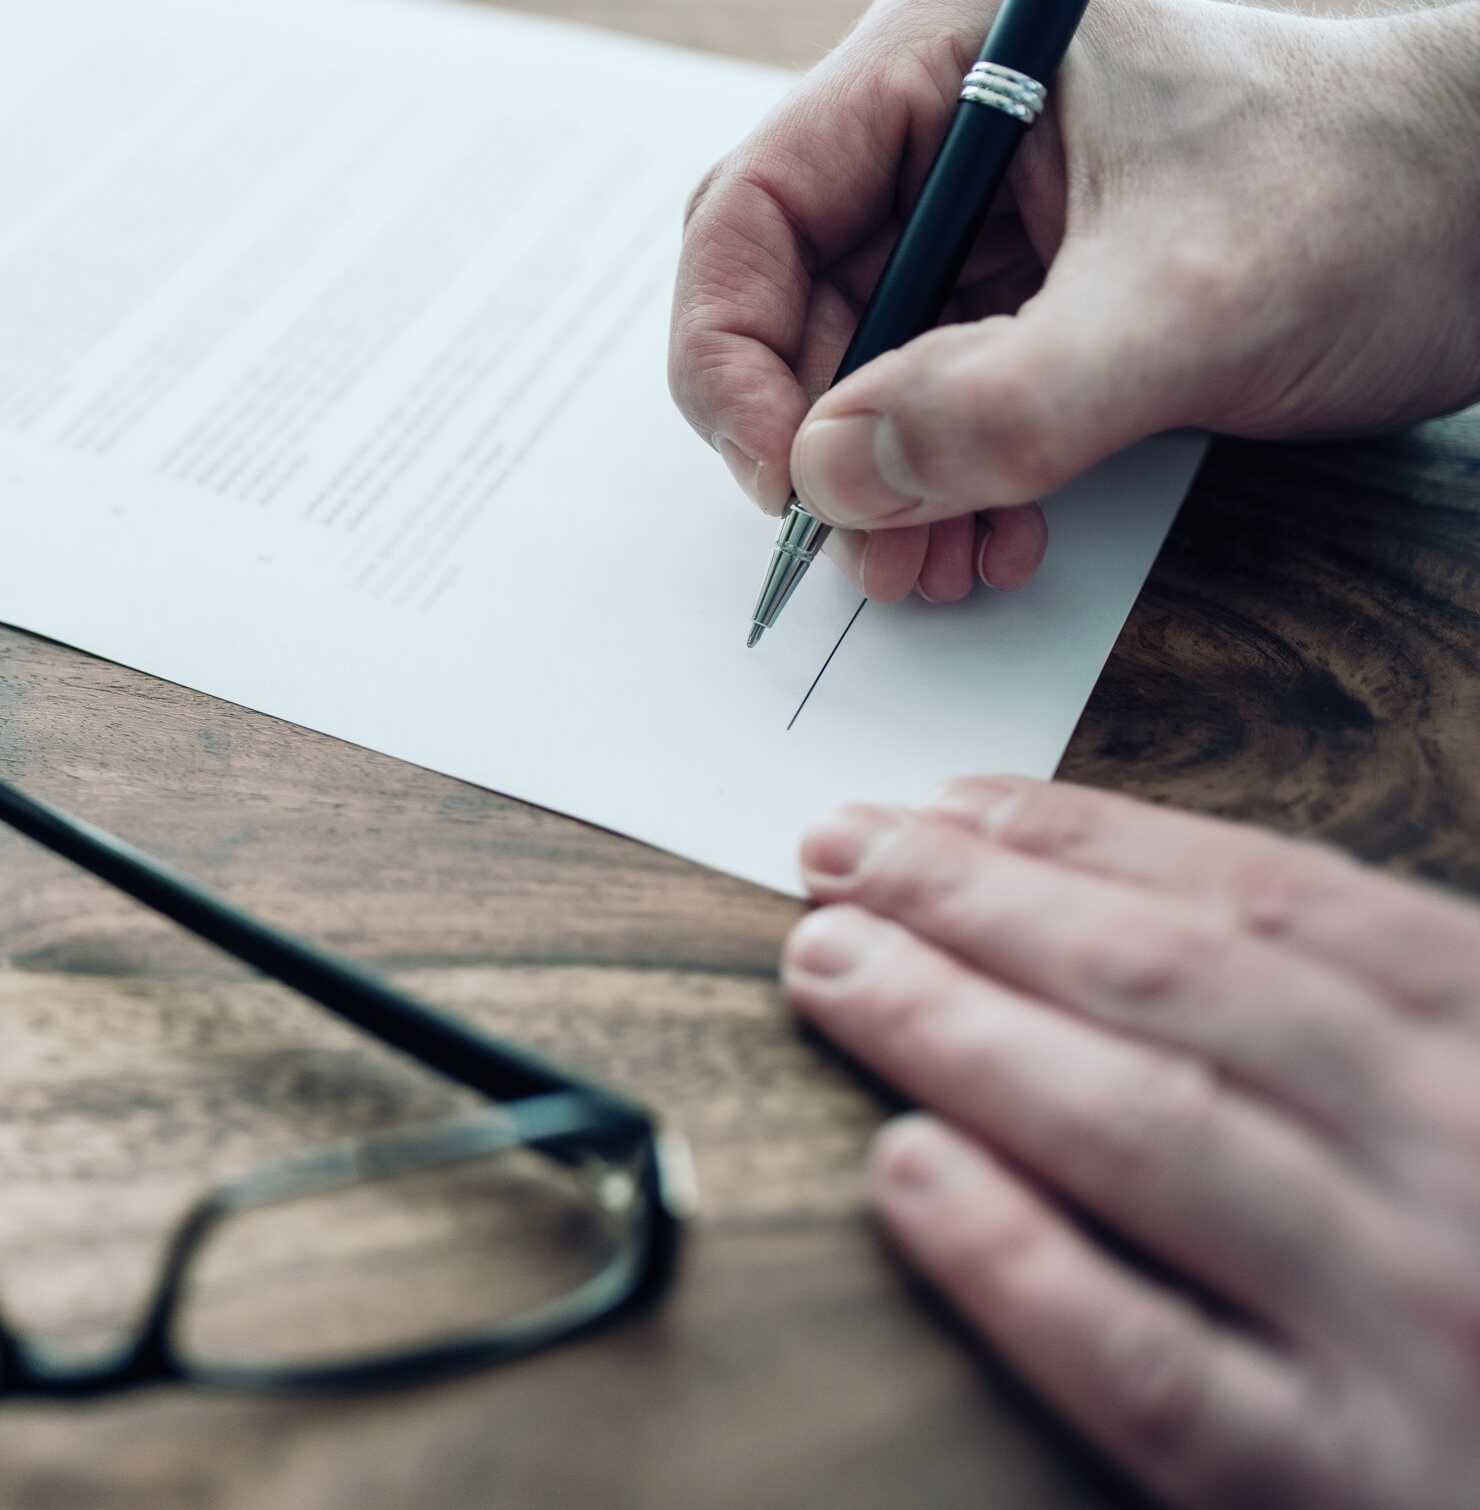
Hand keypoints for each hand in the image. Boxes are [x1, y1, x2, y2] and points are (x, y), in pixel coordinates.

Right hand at [670, 0, 1479, 603]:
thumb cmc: (1368, 202)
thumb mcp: (1184, 309)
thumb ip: (1001, 403)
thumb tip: (830, 481)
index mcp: (939, 60)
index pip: (750, 214)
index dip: (734, 357)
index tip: (785, 477)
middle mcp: (929, 131)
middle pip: (781, 306)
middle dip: (816, 444)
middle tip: (863, 551)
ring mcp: (968, 219)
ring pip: (845, 374)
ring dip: (876, 490)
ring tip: (934, 571)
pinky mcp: (1012, 297)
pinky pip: (921, 408)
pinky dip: (937, 490)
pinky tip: (989, 542)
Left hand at [781, 777, 1479, 1507]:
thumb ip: (1366, 1013)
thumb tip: (1117, 896)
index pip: (1268, 901)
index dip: (1084, 839)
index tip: (938, 806)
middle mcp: (1461, 1161)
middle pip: (1175, 988)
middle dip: (980, 904)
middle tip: (834, 856)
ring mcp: (1408, 1325)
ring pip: (1144, 1132)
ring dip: (960, 1028)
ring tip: (831, 967)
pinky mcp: (1346, 1481)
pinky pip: (1151, 1363)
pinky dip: (1019, 1258)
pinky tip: (908, 1172)